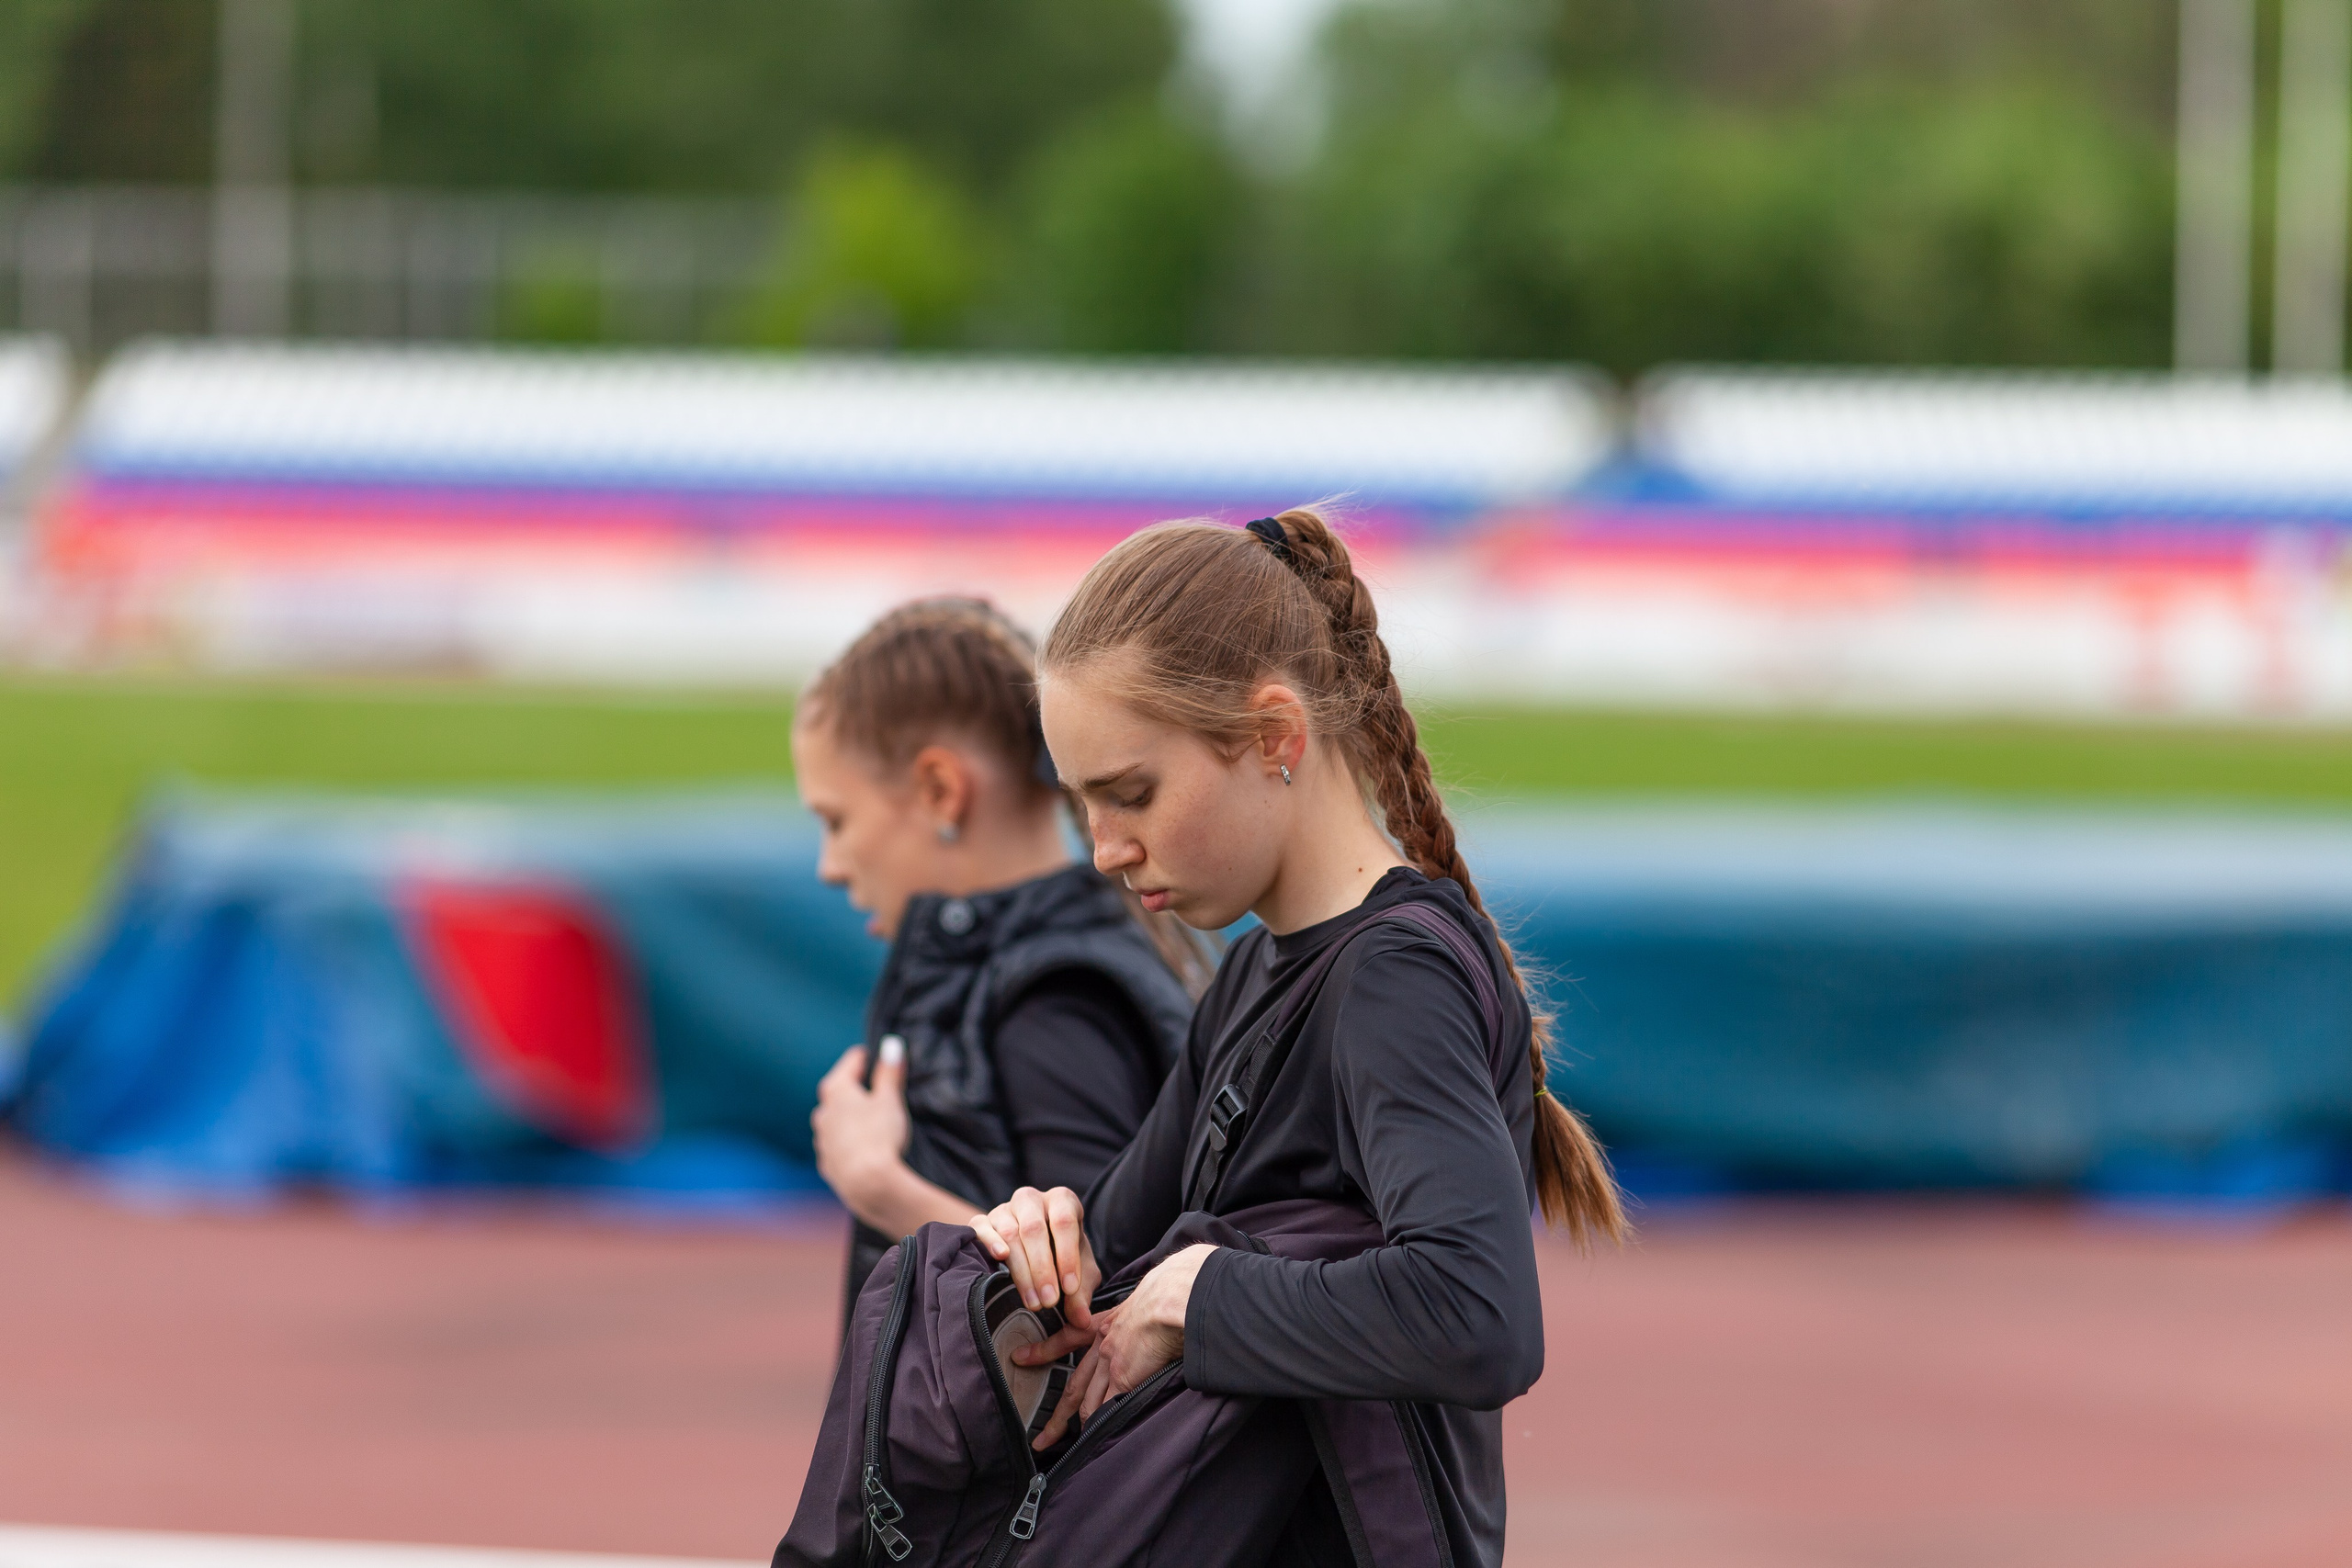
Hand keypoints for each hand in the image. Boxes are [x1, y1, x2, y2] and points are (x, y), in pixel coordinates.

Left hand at [810, 1038, 909, 1222]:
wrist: (867, 1183)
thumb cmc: (879, 1134)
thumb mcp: (889, 1099)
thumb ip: (889, 1071)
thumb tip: (892, 1044)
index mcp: (836, 1089)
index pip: (852, 1061)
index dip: (870, 1058)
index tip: (883, 1059)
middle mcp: (822, 1111)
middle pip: (840, 1090)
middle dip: (858, 1088)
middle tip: (880, 1090)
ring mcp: (821, 1139)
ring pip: (836, 1119)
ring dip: (851, 1116)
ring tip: (873, 1121)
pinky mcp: (826, 1163)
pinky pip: (837, 1144)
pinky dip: (849, 1141)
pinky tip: (863, 1147)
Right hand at [971, 1185, 1099, 1321]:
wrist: (1038, 1252)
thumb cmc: (1063, 1258)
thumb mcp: (1080, 1274)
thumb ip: (1081, 1293)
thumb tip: (1081, 1320)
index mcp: (1062, 1200)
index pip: (1064, 1222)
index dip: (1067, 1255)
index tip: (1069, 1288)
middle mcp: (1031, 1199)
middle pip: (1033, 1228)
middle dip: (1042, 1269)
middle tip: (1050, 1302)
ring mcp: (1004, 1208)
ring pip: (1009, 1232)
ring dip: (1021, 1271)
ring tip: (1033, 1302)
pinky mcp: (981, 1221)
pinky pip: (980, 1227)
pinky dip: (989, 1242)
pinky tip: (1000, 1259)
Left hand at [1027, 1243, 1211, 1449]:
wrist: (1166, 1301)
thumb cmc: (1162, 1294)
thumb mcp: (1138, 1299)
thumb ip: (1132, 1316)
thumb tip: (1140, 1326)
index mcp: (1102, 1324)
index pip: (1065, 1338)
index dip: (1041, 1351)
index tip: (1019, 1358)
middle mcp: (1100, 1346)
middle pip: (1073, 1388)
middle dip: (1056, 1417)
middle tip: (1041, 1440)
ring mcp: (1110, 1365)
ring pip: (1088, 1403)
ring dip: (1081, 1426)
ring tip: (1075, 1446)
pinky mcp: (1124, 1379)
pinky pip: (1109, 1409)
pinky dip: (1104, 1424)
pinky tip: (1099, 1438)